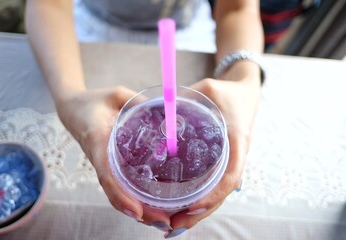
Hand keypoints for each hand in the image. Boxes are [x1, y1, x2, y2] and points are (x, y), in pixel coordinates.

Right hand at [55, 86, 170, 226]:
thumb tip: (166, 108)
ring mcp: (104, 165)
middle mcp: (100, 159)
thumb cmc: (92, 101)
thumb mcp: (115, 94)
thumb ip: (137, 100)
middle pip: (116, 193)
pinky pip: (120, 186)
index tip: (137, 212)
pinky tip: (154, 206)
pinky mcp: (109, 166)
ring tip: (165, 220)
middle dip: (140, 212)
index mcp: (98, 142)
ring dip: (140, 210)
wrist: (71, 108)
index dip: (121, 195)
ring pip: (119, 195)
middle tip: (166, 222)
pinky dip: (135, 200)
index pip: (107, 174)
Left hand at [165, 78, 260, 237]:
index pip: (230, 177)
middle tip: (173, 225)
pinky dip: (200, 199)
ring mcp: (230, 161)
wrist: (245, 91)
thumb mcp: (208, 89)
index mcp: (237, 141)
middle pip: (222, 194)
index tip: (191, 207)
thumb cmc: (228, 91)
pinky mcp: (223, 161)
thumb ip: (185, 99)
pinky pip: (214, 184)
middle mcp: (236, 156)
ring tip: (173, 223)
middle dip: (199, 213)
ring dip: (198, 211)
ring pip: (218, 193)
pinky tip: (181, 207)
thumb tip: (154, 109)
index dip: (213, 195)